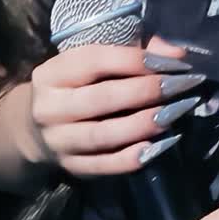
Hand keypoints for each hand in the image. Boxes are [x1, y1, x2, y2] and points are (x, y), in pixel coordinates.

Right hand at [30, 33, 208, 178]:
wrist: (37, 129)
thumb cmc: (76, 87)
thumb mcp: (91, 64)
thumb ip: (132, 52)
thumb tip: (176, 53)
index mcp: (51, 74)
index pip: (94, 60)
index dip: (134, 60)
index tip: (172, 61)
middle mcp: (49, 108)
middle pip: (101, 98)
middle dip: (145, 91)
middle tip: (181, 86)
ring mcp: (58, 141)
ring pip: (103, 135)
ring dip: (143, 124)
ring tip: (174, 114)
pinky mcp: (72, 167)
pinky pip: (105, 165)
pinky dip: (132, 157)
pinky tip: (158, 146)